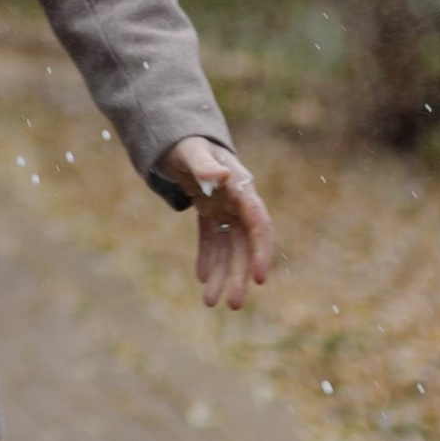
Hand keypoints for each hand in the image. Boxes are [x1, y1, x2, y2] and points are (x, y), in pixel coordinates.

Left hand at [165, 137, 273, 310]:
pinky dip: (207, 259)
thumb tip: (221, 177)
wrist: (178, 136)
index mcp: (242, 187)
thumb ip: (205, 165)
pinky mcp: (211, 213)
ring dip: (222, 274)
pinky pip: (212, 241)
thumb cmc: (187, 141)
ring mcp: (225, 208)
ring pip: (229, 248)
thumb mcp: (191, 151)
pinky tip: (201, 279)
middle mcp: (238, 202)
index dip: (261, 251)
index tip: (259, 278)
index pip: (258, 224)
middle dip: (239, 275)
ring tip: (210, 302)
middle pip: (245, 244)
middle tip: (232, 305)